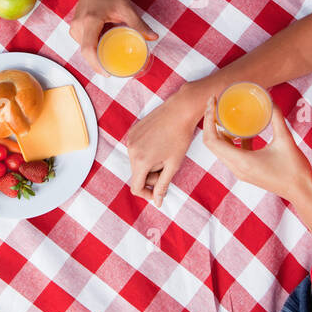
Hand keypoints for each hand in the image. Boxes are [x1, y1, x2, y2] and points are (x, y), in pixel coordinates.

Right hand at [69, 0, 157, 73]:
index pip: (88, 50)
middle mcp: (78, 25)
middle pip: (86, 52)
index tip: (108, 73)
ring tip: (110, 59)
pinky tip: (103, 49)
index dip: (97, 65)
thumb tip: (153, 37)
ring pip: (84, 48)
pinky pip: (83, 42)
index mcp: (89, 21)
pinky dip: (93, 47)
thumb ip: (139, 24)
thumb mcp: (125, 7)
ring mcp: (75, 26)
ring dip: (96, 55)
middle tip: (113, 69)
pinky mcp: (75, 26)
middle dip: (98, 63)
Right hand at [126, 86, 203, 207]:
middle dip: (151, 176)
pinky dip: (146, 152)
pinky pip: (136, 149)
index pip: (136, 187)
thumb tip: (157, 201)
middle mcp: (131, 150)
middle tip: (167, 167)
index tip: (158, 192)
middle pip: (137, 174)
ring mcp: (130, 139)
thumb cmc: (180, 137)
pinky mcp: (133, 131)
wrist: (180, 110)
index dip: (147, 194)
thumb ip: (162, 185)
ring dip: (149, 163)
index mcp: (141, 161)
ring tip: (164, 153)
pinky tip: (159, 143)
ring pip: (137, 162)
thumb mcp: (173, 165)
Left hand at [200, 96, 311, 205]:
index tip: (212, 102)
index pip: (212, 140)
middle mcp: (236, 168)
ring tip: (225, 113)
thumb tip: (269, 99)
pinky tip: (241, 129)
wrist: (302, 192)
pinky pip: (231, 153)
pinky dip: (232, 139)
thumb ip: (276, 118)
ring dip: (219, 131)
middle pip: (212, 144)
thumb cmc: (295, 169)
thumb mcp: (285, 139)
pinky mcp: (246, 171)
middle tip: (216, 103)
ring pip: (220, 149)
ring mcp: (240, 171)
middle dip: (210, 122)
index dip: (208, 119)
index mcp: (241, 161)